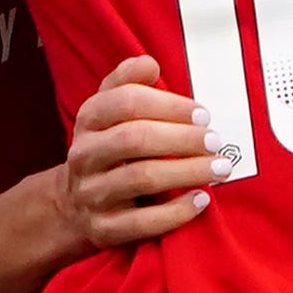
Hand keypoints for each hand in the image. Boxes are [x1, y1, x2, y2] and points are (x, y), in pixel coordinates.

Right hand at [52, 56, 218, 248]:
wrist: (73, 205)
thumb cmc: (107, 148)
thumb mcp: (108, 111)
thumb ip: (127, 82)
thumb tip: (149, 63)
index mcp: (89, 119)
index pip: (126, 102)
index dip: (169, 105)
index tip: (202, 114)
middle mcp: (85, 155)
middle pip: (135, 139)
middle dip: (182, 138)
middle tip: (215, 140)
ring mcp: (92, 194)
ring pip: (142, 178)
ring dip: (187, 171)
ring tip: (219, 167)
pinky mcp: (104, 229)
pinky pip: (143, 222)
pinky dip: (177, 212)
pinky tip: (201, 200)